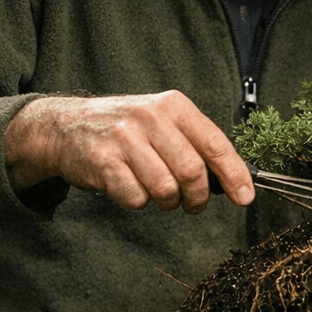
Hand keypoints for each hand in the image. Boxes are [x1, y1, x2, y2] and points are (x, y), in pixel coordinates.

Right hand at [3, 91, 254, 212]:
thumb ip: (194, 143)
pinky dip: (138, 202)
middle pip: (192, 171)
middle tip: (192, 205)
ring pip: (165, 189)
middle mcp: (150, 117)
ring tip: (159, 195)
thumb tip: (234, 178)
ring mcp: (124, 138)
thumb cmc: (126, 130)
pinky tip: (130, 188)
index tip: (245, 198)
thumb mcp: (162, 121)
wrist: (66, 126)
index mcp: (173, 106)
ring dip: (167, 202)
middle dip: (197, 198)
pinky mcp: (103, 161)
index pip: (215, 144)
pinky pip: (135, 198)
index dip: (234, 175)